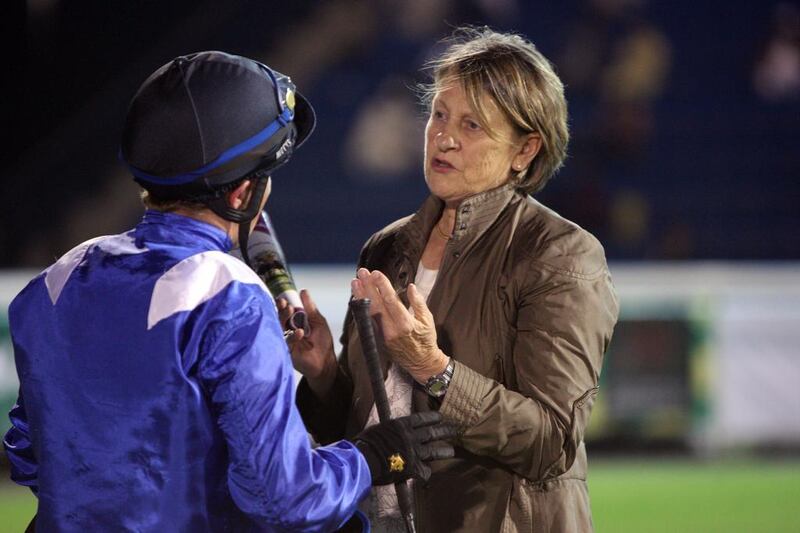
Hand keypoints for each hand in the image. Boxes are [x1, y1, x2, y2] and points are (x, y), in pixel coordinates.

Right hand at [278, 289, 336, 396]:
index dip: (283, 304)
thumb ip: (310, 307)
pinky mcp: (287, 351)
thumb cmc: (322, 342)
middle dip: (281, 309)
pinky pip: (286, 342)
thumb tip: (303, 291)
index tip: (284, 298)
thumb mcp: (318, 321)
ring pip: (279, 327)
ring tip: (290, 310)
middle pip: (279, 318)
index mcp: (294, 323)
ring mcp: (286, 341)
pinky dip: (293, 336)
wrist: (326, 362)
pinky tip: (300, 332)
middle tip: (284, 303)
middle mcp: (288, 330)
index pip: (285, 311)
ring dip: (283, 318)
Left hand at [351, 268, 447, 382]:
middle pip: (376, 304)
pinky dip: (361, 308)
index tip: (376, 273)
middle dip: (368, 287)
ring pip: (369, 312)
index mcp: (406, 324)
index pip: (391, 301)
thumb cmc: (426, 340)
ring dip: (361, 296)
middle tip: (362, 272)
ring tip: (355, 282)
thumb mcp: (428, 320)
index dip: (382, 286)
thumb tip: (411, 287)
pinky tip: (357, 298)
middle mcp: (391, 329)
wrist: (421, 363)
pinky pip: (367, 320)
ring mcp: (382, 335)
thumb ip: (418, 302)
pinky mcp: (378, 338)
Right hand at [353, 411, 455, 484]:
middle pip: (432, 433)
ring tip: (451, 451)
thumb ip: (390, 432)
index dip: (432, 418)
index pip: (421, 419)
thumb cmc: (365, 444)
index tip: (441, 417)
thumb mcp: (379, 430)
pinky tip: (426, 474)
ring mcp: (414, 452)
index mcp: (401, 425)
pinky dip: (425, 473)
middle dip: (445, 431)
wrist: (364, 459)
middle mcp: (410, 436)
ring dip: (444, 451)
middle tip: (454, 430)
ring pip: (434, 451)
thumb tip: (390, 434)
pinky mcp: (413, 468)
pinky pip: (424, 471)